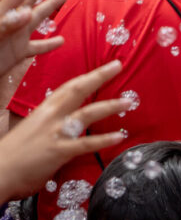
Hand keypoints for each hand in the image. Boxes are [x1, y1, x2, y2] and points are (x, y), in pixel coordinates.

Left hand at [0, 0, 68, 77]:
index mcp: (2, 14)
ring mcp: (15, 37)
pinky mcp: (18, 53)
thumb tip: (28, 12)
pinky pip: (37, 47)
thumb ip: (6, 25)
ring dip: (51, 5)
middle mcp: (11, 22)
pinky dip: (49, 44)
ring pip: (37, 18)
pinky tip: (61, 41)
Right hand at [0, 61, 129, 199]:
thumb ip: (51, 124)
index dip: (88, 76)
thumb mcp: (33, 130)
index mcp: (44, 110)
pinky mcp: (58, 152)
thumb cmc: (13, 154)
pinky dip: (104, 140)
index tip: (107, 66)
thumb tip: (67, 123)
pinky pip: (85, 144)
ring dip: (109, 106)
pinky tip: (119, 136)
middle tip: (118, 65)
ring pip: (86, 114)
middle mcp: (51, 117)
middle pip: (77, 90)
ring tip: (128, 102)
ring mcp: (55, 133)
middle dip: (98, 76)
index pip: (68, 88)